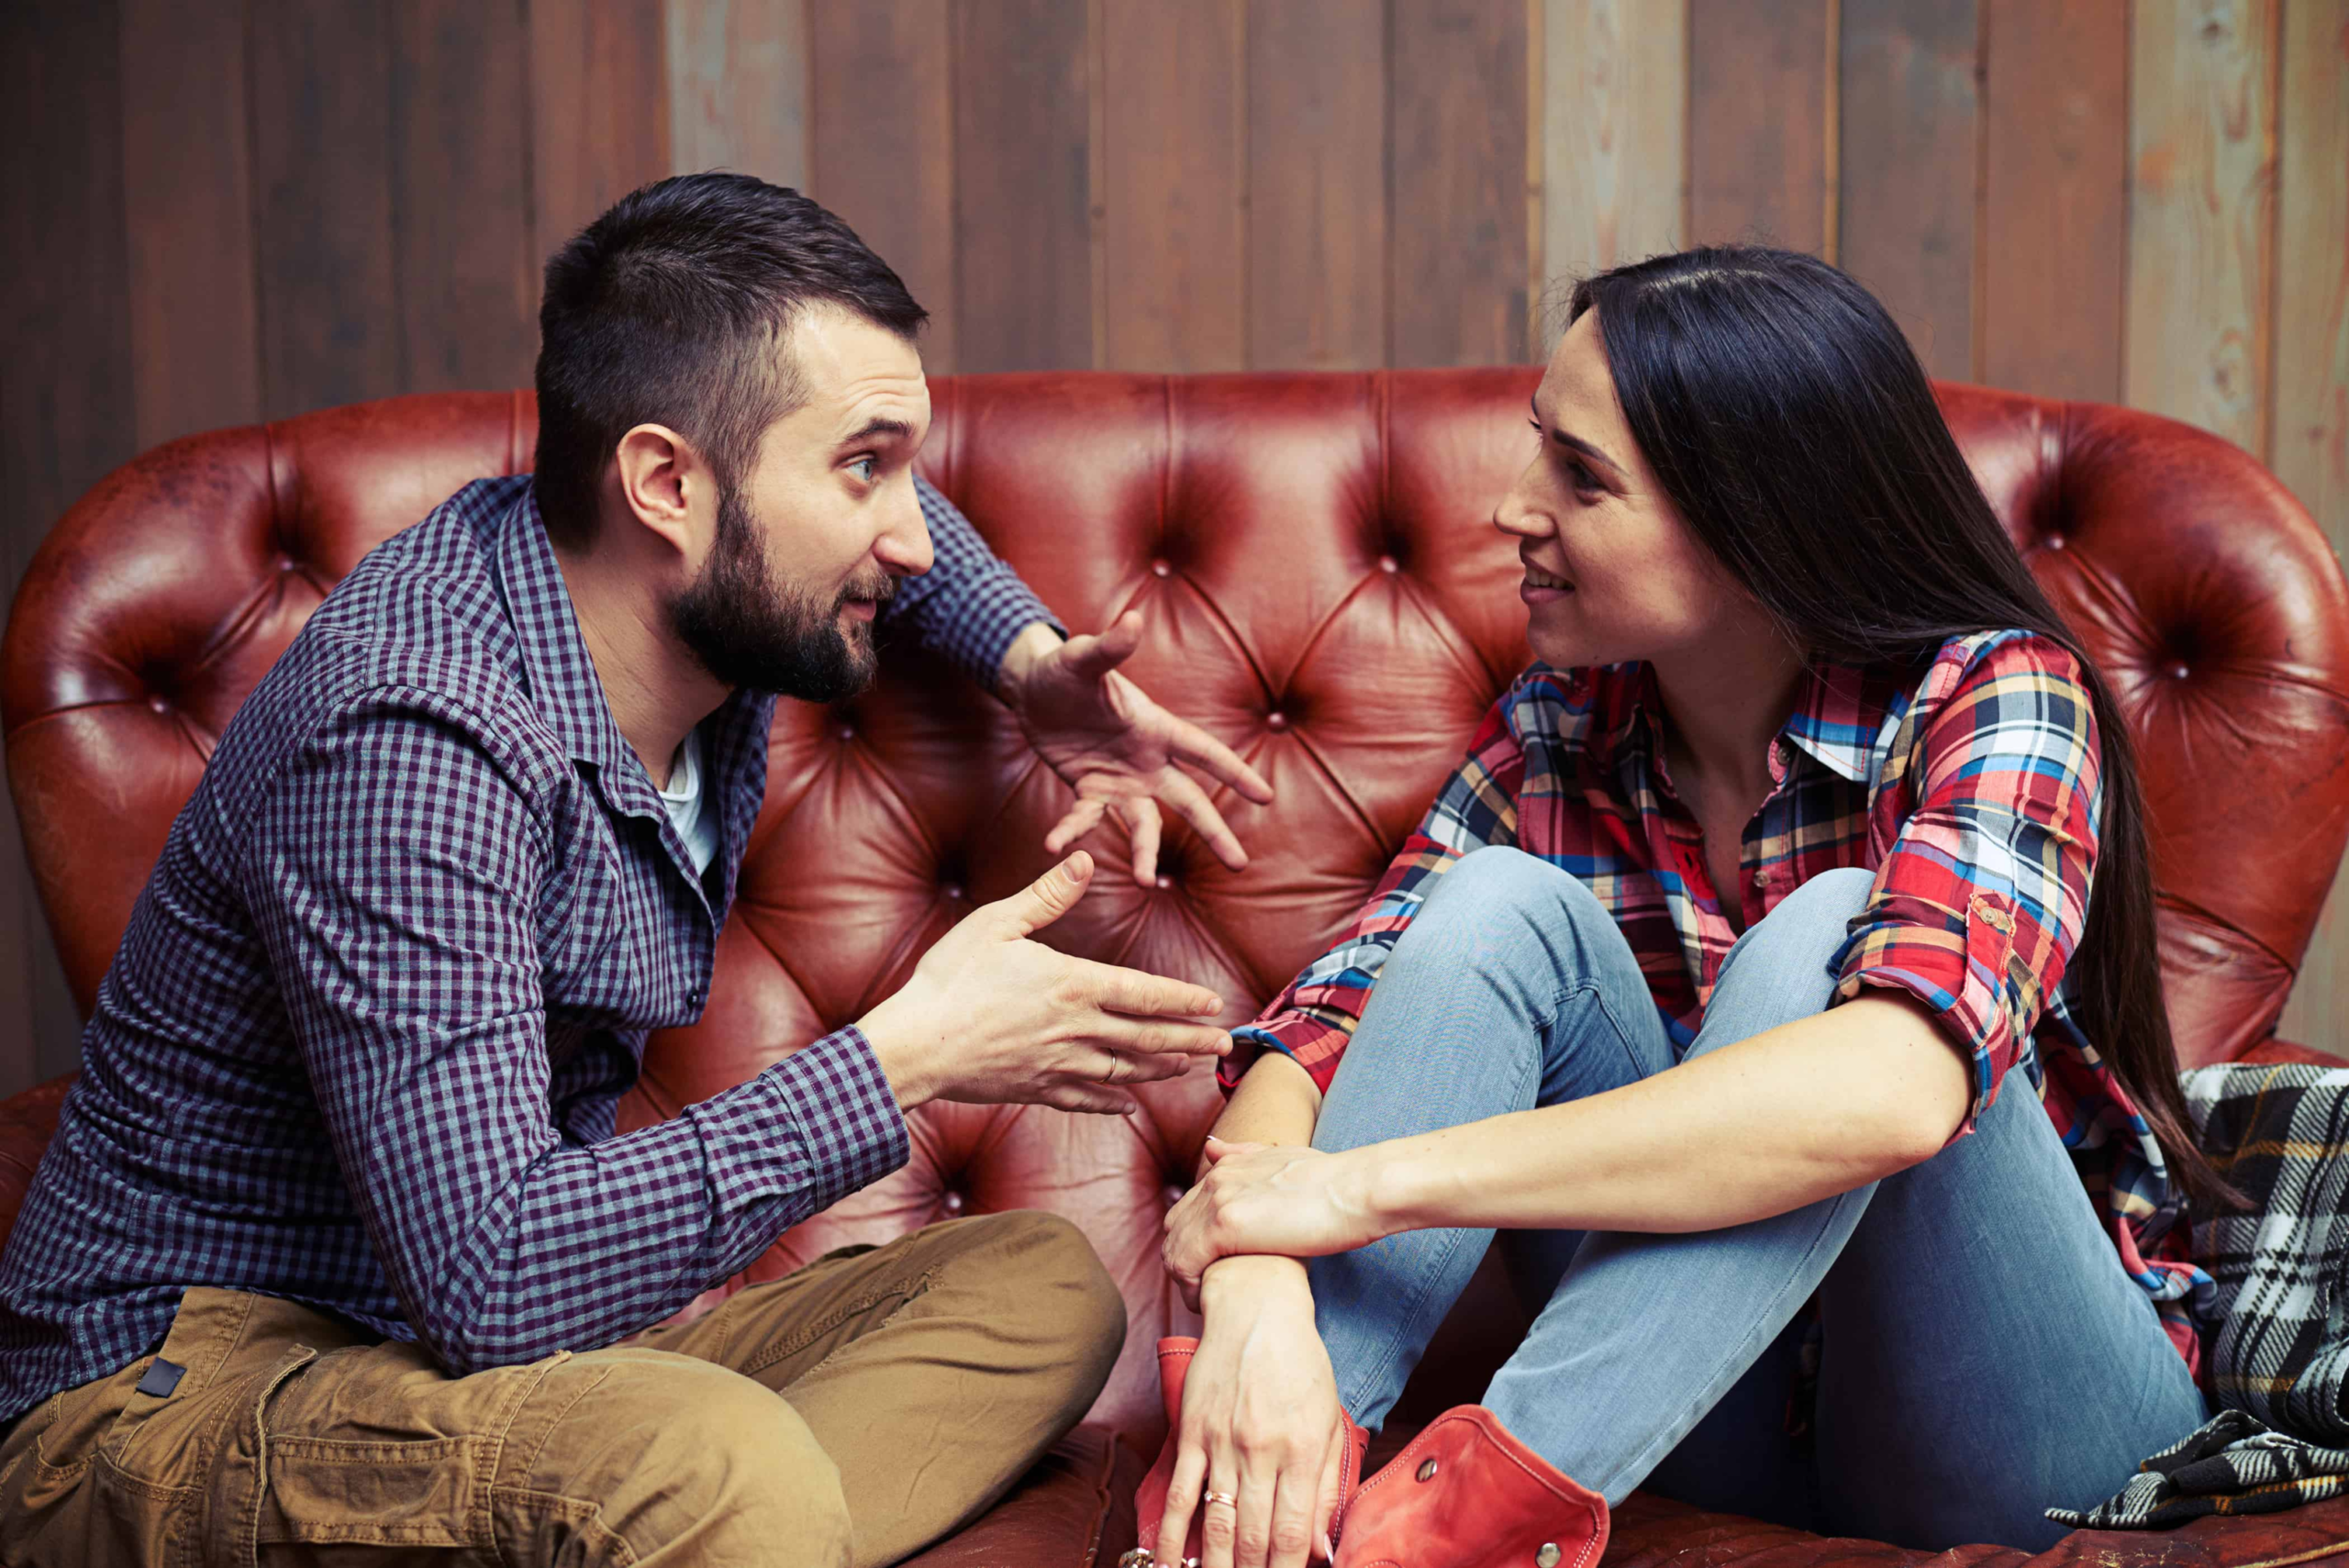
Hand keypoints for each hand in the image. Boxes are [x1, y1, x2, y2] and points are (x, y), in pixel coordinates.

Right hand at [858, 851, 1230, 1113]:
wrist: (916, 1046)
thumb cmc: (951, 979)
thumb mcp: (997, 922)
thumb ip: (1047, 895)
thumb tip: (1084, 859)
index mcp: (1073, 984)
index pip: (1145, 992)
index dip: (1183, 999)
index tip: (1213, 1004)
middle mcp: (1077, 1028)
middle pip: (1149, 1037)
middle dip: (1191, 1041)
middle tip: (1225, 1046)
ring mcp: (1059, 1064)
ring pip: (1126, 1071)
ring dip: (1162, 1069)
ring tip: (1188, 1068)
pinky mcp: (1037, 1090)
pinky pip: (1087, 1099)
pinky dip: (1112, 1102)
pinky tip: (1127, 1104)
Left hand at [998, 614, 1274, 881]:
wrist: (1032, 689)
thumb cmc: (1065, 669)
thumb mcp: (1084, 659)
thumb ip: (1110, 647)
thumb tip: (1132, 618)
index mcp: (1155, 727)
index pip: (1203, 752)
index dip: (1234, 773)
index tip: (1266, 797)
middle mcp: (1145, 759)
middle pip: (1189, 800)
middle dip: (1214, 831)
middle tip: (1240, 865)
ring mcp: (1119, 780)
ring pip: (1143, 823)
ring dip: (1145, 852)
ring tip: (1145, 883)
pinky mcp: (1089, 792)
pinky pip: (1086, 820)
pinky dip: (1072, 833)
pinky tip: (1055, 848)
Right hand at [1159, 1257, 1349, 1567]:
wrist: (1257, 1308)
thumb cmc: (1300, 1364)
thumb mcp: (1330, 1419)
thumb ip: (1326, 1487)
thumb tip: (1321, 1548)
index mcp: (1303, 1449)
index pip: (1293, 1532)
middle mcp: (1262, 1450)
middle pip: (1254, 1536)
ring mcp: (1222, 1442)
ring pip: (1216, 1524)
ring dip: (1216, 1566)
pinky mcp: (1191, 1433)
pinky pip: (1180, 1494)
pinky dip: (1173, 1535)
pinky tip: (1170, 1564)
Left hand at [1164, 1139, 1383, 1297]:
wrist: (1356, 1189)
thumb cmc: (1333, 1182)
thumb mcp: (1283, 1159)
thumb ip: (1244, 1155)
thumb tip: (1210, 1147)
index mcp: (1229, 1166)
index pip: (1188, 1208)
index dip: (1194, 1241)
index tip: (1211, 1268)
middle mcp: (1216, 1178)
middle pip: (1175, 1227)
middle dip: (1184, 1260)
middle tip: (1205, 1289)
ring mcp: (1218, 1200)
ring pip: (1174, 1247)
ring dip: (1184, 1278)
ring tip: (1205, 1301)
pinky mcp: (1225, 1226)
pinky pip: (1185, 1263)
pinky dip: (1189, 1286)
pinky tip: (1207, 1302)